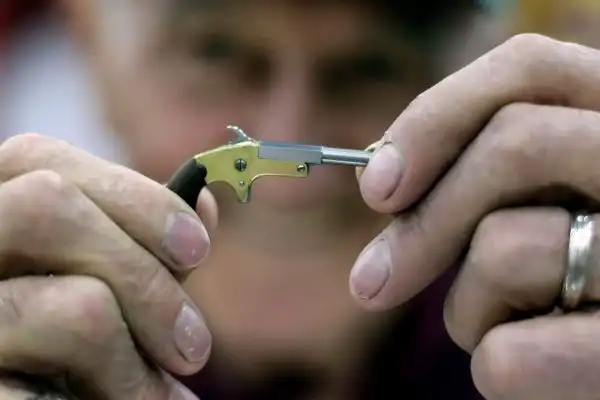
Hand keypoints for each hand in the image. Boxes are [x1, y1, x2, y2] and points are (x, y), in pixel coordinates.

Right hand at [0, 133, 216, 398]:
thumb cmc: (64, 354)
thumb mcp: (104, 288)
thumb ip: (142, 247)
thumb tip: (204, 202)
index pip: (41, 161)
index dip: (134, 194)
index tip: (198, 247)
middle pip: (48, 207)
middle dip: (144, 276)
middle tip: (193, 346)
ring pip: (76, 307)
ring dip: (138, 362)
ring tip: (160, 397)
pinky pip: (43, 392)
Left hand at [355, 34, 599, 398]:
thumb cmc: (575, 279)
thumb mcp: (542, 208)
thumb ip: (478, 175)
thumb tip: (380, 177)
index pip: (531, 69)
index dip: (435, 117)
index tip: (377, 185)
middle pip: (514, 147)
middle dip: (422, 224)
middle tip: (369, 283)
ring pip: (503, 250)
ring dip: (468, 306)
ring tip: (508, 325)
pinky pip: (512, 355)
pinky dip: (496, 369)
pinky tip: (535, 370)